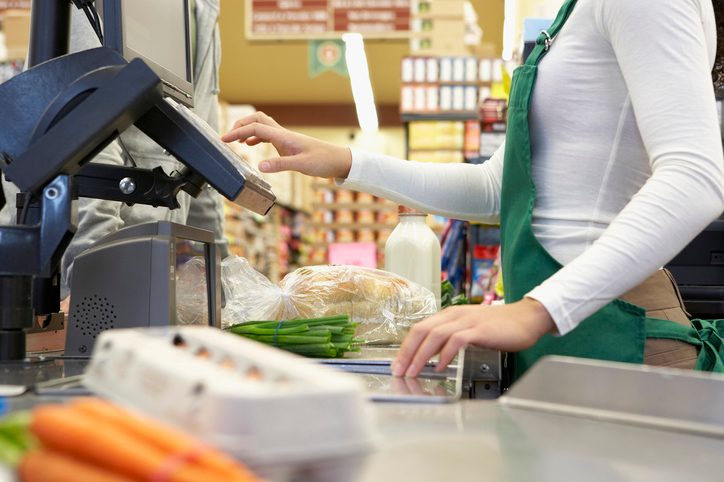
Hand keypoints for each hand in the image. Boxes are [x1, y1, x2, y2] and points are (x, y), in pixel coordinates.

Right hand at [221, 111, 352, 178]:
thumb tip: (259, 167)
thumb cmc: (323, 161)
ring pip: (261, 126)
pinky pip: (268, 135)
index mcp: (283, 136)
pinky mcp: (288, 144)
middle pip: (256, 120)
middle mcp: (283, 134)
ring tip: (236, 141)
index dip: (237, 132)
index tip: (223, 139)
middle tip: (228, 138)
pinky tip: (251, 145)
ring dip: (247, 130)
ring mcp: (285, 138)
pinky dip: (256, 137)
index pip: (255, 128)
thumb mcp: (301, 165)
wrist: (338, 161)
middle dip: (240, 125)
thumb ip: (280, 165)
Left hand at [391, 298, 555, 377]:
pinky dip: (446, 354)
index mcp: (449, 315)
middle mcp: (454, 315)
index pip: (419, 329)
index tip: (397, 364)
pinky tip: (441, 366)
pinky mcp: (479, 329)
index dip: (405, 347)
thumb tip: (431, 356)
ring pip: (435, 336)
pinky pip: (456, 341)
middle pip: (421, 331)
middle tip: (399, 371)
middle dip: (407, 352)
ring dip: (421, 356)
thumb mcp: (469, 329)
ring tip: (414, 372)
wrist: (526, 317)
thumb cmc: (498, 326)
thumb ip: (451, 339)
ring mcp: (466, 321)